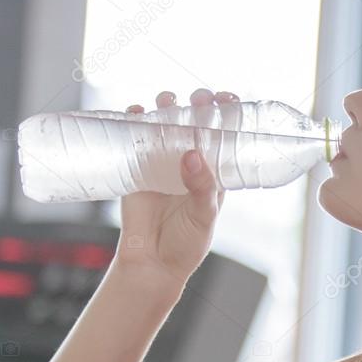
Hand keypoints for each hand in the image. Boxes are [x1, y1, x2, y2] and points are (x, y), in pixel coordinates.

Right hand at [110, 88, 238, 285]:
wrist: (151, 264)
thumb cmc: (185, 245)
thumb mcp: (203, 217)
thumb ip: (201, 187)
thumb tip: (191, 154)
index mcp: (214, 174)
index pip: (224, 137)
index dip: (227, 115)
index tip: (227, 98)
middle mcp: (189, 164)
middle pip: (195, 124)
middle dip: (197, 105)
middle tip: (198, 97)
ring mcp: (162, 164)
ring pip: (165, 126)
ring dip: (166, 107)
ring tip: (167, 100)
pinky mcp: (137, 168)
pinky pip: (135, 138)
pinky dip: (134, 121)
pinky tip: (136, 111)